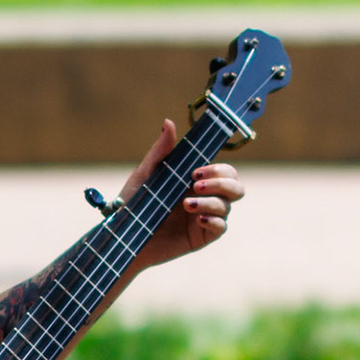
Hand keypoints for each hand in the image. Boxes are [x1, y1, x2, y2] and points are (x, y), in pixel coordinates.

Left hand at [122, 119, 243, 269]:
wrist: (124, 235)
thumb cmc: (133, 203)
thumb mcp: (145, 174)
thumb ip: (161, 151)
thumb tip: (169, 122)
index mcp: (196, 181)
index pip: (224, 170)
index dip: (219, 169)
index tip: (196, 171)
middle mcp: (205, 198)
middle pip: (236, 186)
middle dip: (222, 183)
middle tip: (195, 185)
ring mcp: (205, 217)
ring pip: (227, 205)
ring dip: (210, 201)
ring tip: (186, 204)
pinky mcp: (201, 237)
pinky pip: (221, 227)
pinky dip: (213, 221)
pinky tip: (197, 219)